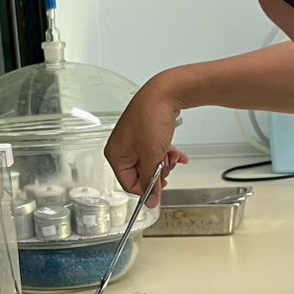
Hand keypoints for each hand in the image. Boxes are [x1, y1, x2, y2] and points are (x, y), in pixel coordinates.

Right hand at [105, 73, 188, 206]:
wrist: (165, 91)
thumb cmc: (151, 118)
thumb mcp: (151, 155)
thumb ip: (150, 181)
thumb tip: (150, 202)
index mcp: (115, 154)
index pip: (129, 184)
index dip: (147, 188)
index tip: (161, 187)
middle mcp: (122, 148)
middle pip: (140, 174)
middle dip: (157, 172)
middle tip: (166, 167)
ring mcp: (134, 140)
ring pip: (150, 163)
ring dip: (164, 163)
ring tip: (173, 157)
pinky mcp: (146, 133)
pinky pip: (155, 151)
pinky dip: (167, 154)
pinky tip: (178, 154)